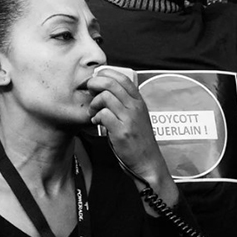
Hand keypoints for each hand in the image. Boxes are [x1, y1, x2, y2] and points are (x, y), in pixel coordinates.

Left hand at [86, 69, 176, 203]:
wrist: (148, 162)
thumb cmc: (139, 141)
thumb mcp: (137, 118)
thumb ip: (125, 105)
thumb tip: (104, 93)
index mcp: (139, 102)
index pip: (123, 78)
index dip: (106, 74)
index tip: (96, 80)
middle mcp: (135, 107)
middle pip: (111, 83)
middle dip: (94, 84)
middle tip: (89, 91)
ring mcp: (129, 119)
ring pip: (105, 97)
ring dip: (94, 103)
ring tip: (93, 111)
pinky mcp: (122, 131)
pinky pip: (103, 114)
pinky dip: (96, 117)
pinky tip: (96, 122)